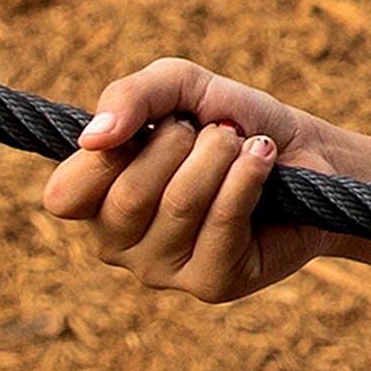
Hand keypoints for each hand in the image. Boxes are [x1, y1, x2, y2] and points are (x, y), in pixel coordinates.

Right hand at [40, 58, 343, 301]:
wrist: (304, 151)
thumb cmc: (229, 120)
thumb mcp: (178, 87)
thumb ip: (128, 97)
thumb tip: (93, 137)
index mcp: (95, 200)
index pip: (65, 196)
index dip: (106, 156)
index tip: (153, 124)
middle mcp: (118, 244)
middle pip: (128, 197)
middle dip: (179, 144)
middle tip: (213, 131)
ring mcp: (162, 270)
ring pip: (179, 206)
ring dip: (220, 155)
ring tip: (242, 143)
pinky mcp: (212, 283)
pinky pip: (222, 223)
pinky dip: (246, 177)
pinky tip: (262, 158)